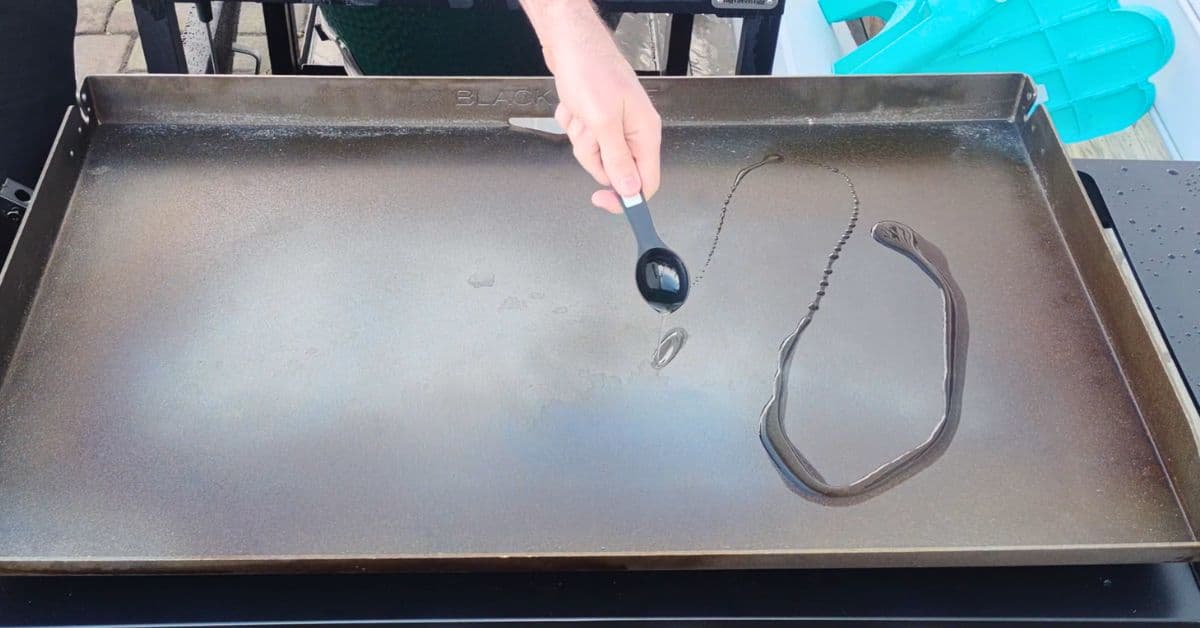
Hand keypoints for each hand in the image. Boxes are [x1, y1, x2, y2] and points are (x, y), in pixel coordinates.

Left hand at [521, 0, 661, 213]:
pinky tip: (574, 104)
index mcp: (644, 132)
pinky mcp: (595, 117)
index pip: (646, 181)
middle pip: (614, 169)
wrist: (570, 43)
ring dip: (580, 136)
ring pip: (593, 153)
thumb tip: (631, 189)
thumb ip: (618, 158)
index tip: (604, 200)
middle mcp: (632, 130)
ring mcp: (613, 124)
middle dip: (593, 154)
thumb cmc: (590, 70)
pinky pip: (580, 137)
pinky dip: (572, 123)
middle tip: (588, 131)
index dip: (626, 197)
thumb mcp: (603, 120)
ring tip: (581, 111)